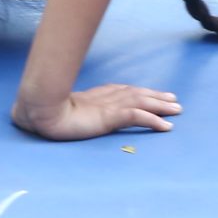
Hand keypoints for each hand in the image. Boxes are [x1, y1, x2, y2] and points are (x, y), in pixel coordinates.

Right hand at [11, 83, 182, 140]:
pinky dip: (153, 120)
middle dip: (156, 97)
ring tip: (177, 110)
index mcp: (94, 95)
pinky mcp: (109, 116)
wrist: (40, 111)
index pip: (123, 91)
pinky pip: (137, 117)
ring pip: (141, 103)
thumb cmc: (45, 111)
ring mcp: (108, 106)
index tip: (153, 94)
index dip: (139, 93)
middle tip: (174, 100)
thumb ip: (72, 110)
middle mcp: (104, 97)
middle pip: (136, 94)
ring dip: (161, 106)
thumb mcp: (62, 110)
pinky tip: (166, 126)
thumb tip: (68, 114)